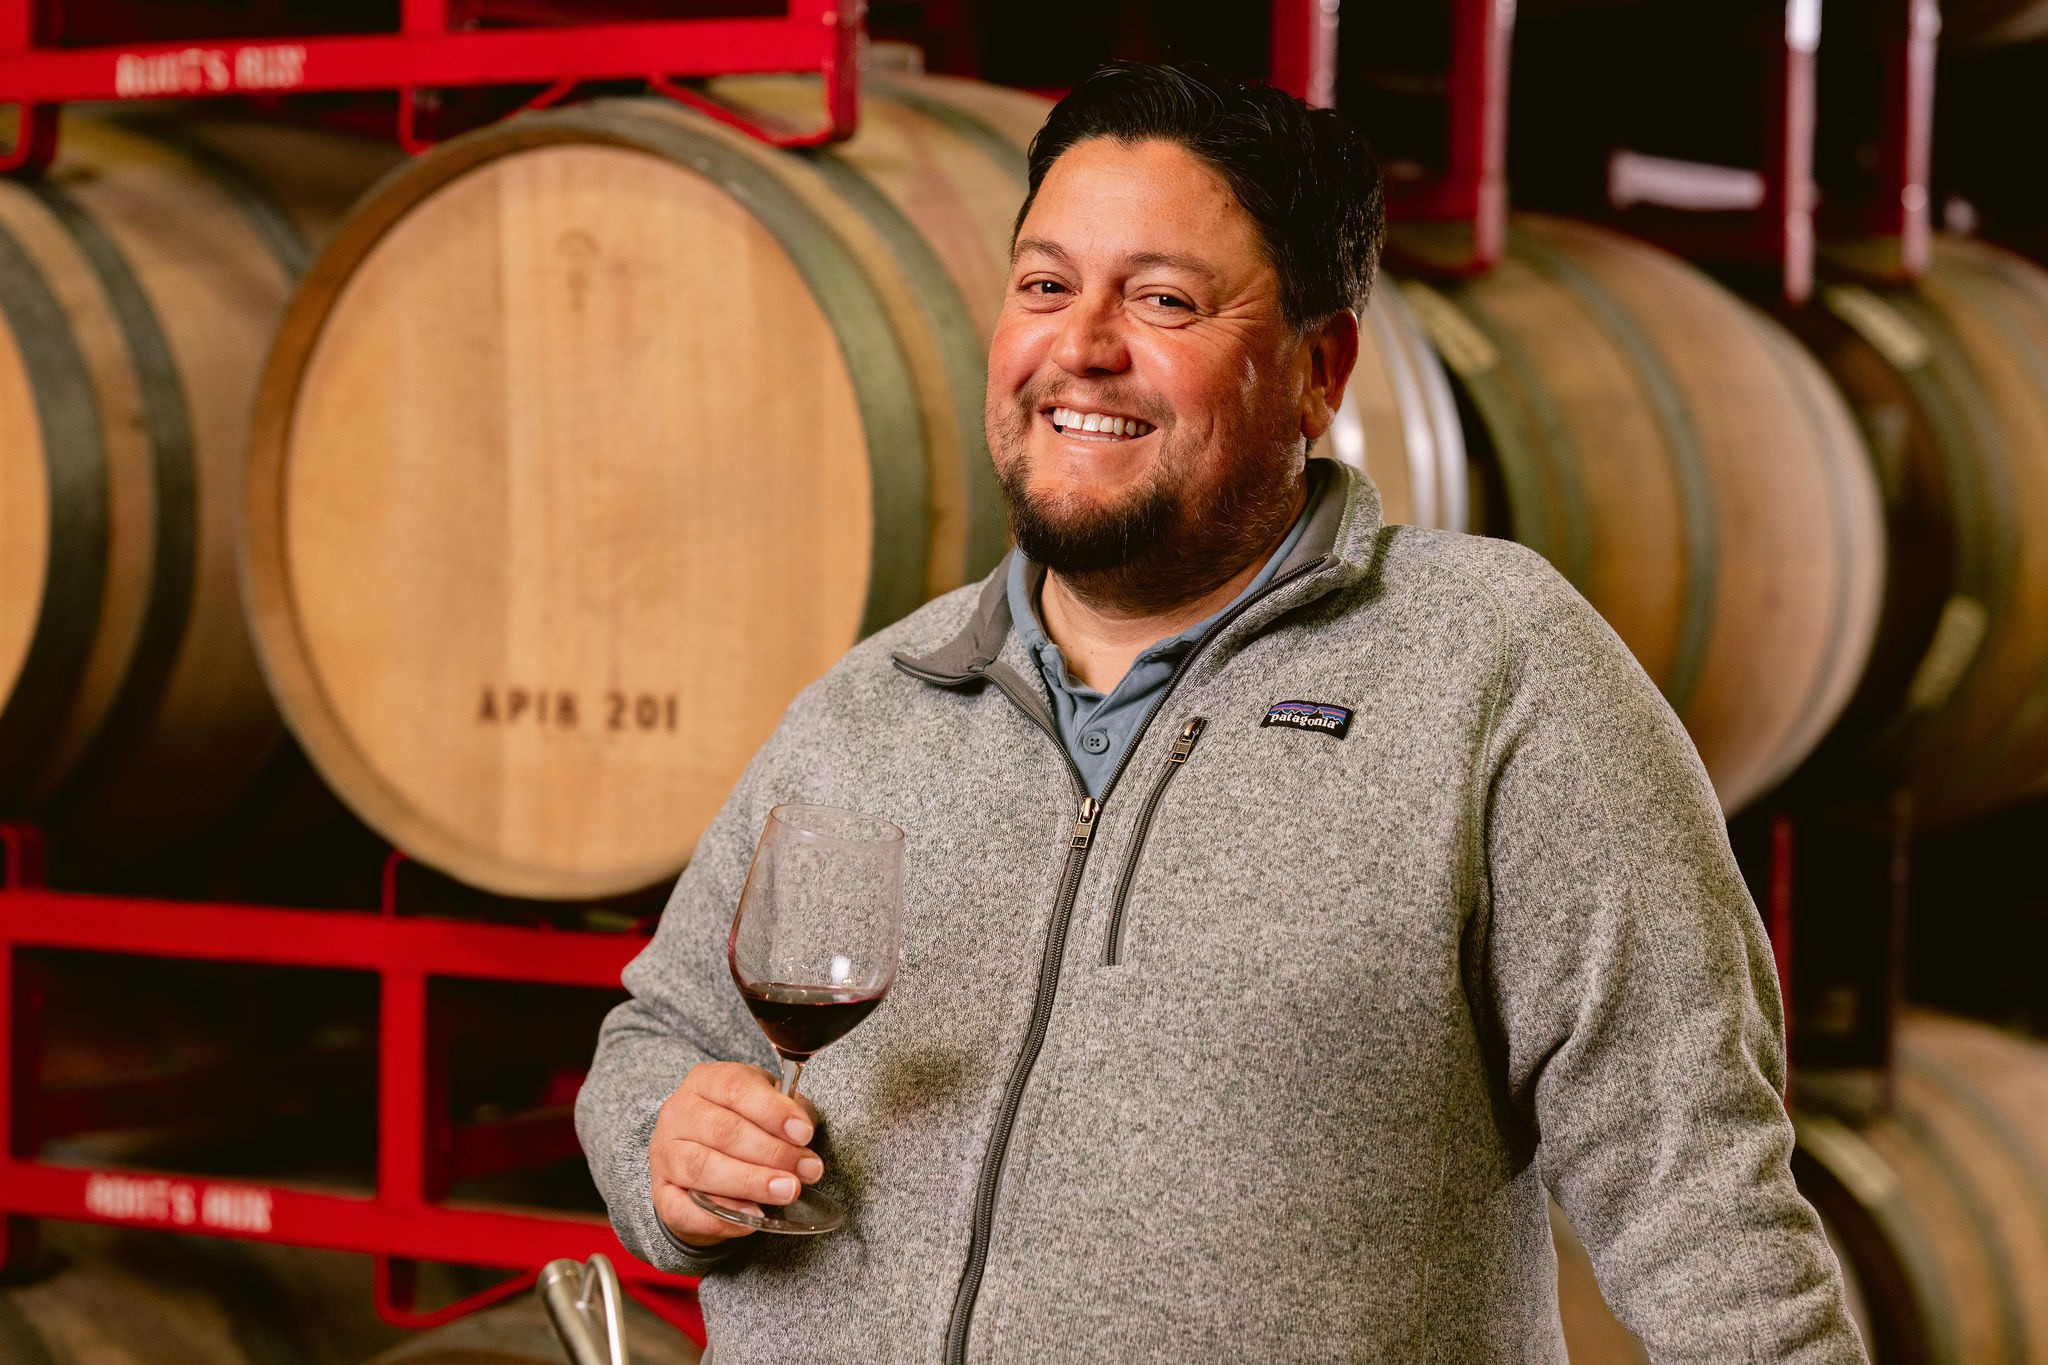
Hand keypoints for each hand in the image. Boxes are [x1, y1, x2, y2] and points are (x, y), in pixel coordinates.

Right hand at [651, 1062, 823, 1247]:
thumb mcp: (765, 1106)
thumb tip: (802, 1132)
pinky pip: (684, 1210)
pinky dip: (721, 1217)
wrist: (699, 1161)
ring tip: (786, 1191)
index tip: (805, 1133)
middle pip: (723, 1130)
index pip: (736, 1088)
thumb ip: (785, 1113)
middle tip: (806, 1170)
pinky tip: (752, 1219)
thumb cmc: (741, 1125)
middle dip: (771, 1153)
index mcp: (705, 1081)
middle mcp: (678, 1113)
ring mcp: (664, 1154)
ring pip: (701, 1168)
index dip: (773, 1111)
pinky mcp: (661, 1194)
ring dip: (750, 1182)